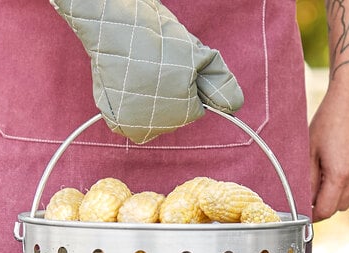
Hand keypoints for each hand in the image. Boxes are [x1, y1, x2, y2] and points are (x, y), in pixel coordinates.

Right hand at [50, 0, 243, 143]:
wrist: (114, 26)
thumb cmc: (160, 39)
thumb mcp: (200, 57)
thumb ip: (221, 85)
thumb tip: (235, 107)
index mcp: (181, 115)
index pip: (196, 109)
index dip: (191, 84)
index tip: (177, 65)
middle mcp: (155, 129)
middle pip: (174, 116)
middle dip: (172, 93)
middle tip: (159, 66)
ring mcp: (131, 127)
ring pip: (154, 116)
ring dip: (152, 97)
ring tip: (144, 72)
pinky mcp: (113, 120)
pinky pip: (133, 116)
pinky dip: (133, 101)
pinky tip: (130, 81)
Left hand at [309, 83, 348, 221]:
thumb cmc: (326, 124)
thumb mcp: (308, 154)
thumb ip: (306, 182)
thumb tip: (304, 203)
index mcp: (339, 175)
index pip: (325, 211)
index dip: (312, 215)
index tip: (302, 211)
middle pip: (336, 209)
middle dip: (322, 206)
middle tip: (309, 193)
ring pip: (348, 204)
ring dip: (334, 201)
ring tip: (322, 184)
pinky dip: (347, 194)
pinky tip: (336, 181)